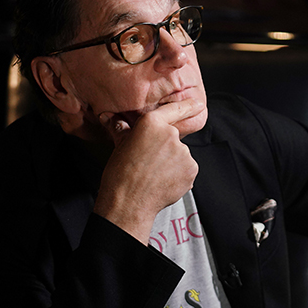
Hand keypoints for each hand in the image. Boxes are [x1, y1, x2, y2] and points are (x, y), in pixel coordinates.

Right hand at [93, 98, 203, 241]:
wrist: (129, 203)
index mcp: (151, 123)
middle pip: (174, 138)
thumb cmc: (120, 175)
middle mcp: (170, 134)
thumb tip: (108, 117)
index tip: (199, 104)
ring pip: (181, 155)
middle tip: (150, 163)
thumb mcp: (119, 146)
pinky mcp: (191, 169)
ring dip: (173, 163)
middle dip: (166, 149)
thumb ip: (121, 129)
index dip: (188, 106)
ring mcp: (183, 152)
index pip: (174, 109)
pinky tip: (164, 182)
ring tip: (155, 174)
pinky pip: (187, 169)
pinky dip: (179, 175)